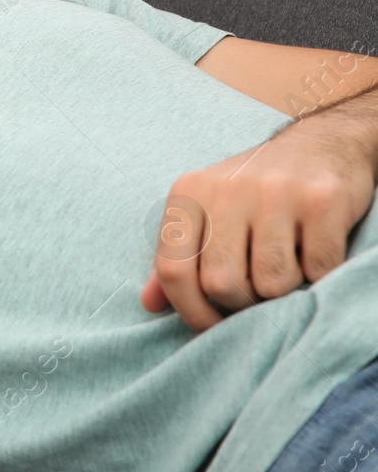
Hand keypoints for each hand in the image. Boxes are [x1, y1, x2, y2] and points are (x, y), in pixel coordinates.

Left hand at [140, 122, 376, 330]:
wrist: (323, 144)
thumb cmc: (255, 191)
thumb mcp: (206, 211)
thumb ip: (178, 256)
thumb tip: (148, 303)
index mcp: (188, 193)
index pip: (172, 270)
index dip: (190, 312)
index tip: (210, 327)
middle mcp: (226, 188)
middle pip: (222, 284)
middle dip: (242, 304)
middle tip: (258, 292)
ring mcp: (276, 192)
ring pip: (271, 283)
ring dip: (284, 290)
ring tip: (288, 265)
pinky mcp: (322, 200)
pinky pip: (318, 269)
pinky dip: (319, 275)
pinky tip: (314, 252)